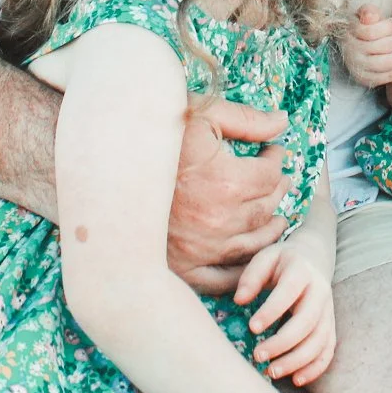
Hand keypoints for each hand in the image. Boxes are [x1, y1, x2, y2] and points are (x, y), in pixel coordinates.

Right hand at [168, 101, 291, 295]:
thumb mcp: (201, 115)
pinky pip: (224, 277)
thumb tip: (282, 122)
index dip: (276, 161)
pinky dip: (243, 270)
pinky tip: (249, 256)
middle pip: (265, 208)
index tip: (274, 155)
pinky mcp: (184, 268)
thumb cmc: (155, 138)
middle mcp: (219, 220)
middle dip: (277, 191)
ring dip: (270, 230)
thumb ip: (246, 120)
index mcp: (227, 182)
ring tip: (276, 220)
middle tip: (279, 183)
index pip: (270, 175)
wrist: (108, 170)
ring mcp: (201, 248)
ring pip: (253, 244)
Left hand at [236, 238, 336, 386]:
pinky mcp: (330, 326)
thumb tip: (239, 300)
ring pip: (319, 340)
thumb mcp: (266, 258)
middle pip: (307, 321)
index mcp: (302, 271)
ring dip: (297, 360)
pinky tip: (296, 379)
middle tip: (257, 356)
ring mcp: (328, 310)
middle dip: (283, 343)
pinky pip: (328, 350)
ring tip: (271, 372)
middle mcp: (320, 292)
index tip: (251, 328)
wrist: (314, 258)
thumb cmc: (282, 261)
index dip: (272, 311)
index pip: (288, 292)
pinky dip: (315, 368)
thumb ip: (251, 277)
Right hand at [340, 5, 391, 88]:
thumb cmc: (365, 27)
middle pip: (385, 46)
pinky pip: (391, 76)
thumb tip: (372, 16)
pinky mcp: (368, 80)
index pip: (373, 31)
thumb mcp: (364, 15)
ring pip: (390, 62)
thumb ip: (368, 11)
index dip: (387, 26)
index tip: (389, 24)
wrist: (355, 46)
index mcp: (350, 35)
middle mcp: (352, 54)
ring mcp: (359, 69)